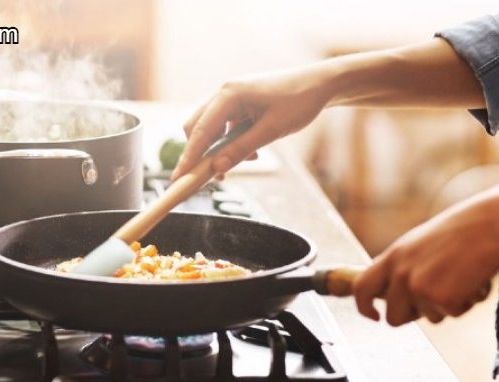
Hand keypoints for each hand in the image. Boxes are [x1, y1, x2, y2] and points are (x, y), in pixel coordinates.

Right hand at [172, 66, 334, 179]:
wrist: (320, 85)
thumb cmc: (299, 102)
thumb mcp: (272, 130)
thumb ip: (241, 149)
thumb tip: (216, 168)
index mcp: (229, 94)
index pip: (200, 130)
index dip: (188, 157)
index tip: (178, 178)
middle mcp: (224, 93)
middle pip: (197, 128)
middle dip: (202, 154)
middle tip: (214, 177)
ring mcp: (230, 97)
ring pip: (210, 129)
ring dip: (220, 149)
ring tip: (246, 161)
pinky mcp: (239, 104)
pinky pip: (224, 127)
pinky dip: (231, 142)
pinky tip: (252, 151)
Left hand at [352, 187, 498, 325]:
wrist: (490, 226)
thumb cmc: (461, 232)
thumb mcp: (419, 244)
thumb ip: (403, 267)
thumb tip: (393, 295)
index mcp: (393, 257)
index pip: (361, 288)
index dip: (363, 307)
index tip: (374, 316)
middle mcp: (400, 274)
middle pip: (393, 318)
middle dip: (412, 317)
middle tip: (435, 299)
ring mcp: (419, 288)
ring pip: (429, 318)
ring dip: (446, 306)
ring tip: (460, 277)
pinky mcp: (442, 299)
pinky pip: (453, 315)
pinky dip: (466, 303)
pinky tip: (473, 280)